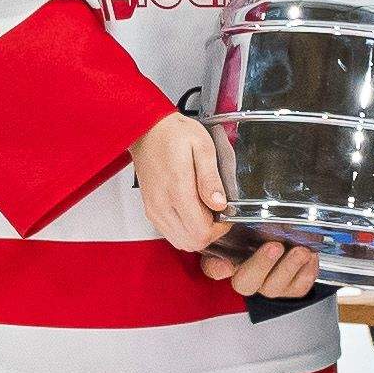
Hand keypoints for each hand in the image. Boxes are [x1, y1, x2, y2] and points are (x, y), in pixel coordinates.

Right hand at [132, 107, 235, 253]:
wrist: (147, 130)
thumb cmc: (173, 134)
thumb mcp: (202, 147)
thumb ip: (211, 178)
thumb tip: (220, 203)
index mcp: (178, 190)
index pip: (201, 232)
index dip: (220, 229)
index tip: (226, 213)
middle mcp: (163, 205)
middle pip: (191, 242)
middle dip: (210, 233)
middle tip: (218, 213)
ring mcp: (154, 209)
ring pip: (180, 241)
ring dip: (197, 233)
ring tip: (205, 210)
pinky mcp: (151, 209)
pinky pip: (170, 233)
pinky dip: (185, 229)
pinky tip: (192, 210)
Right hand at [213, 228, 325, 301]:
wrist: (289, 236)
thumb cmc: (262, 229)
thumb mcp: (244, 221)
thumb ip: (232, 222)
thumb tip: (226, 217)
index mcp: (228, 260)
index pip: (214, 268)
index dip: (218, 268)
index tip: (225, 265)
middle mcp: (247, 277)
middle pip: (246, 282)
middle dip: (262, 264)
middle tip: (274, 246)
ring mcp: (270, 285)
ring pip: (275, 287)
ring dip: (289, 268)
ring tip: (301, 251)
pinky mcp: (292, 288)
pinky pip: (299, 287)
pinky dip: (308, 272)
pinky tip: (311, 257)